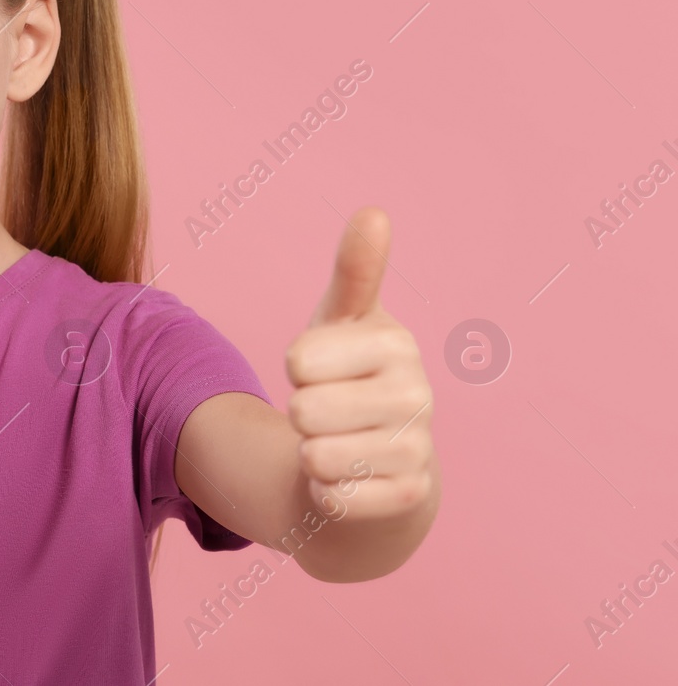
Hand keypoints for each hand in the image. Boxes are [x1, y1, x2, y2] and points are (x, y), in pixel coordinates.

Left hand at [284, 207, 434, 520]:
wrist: (380, 459)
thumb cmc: (350, 376)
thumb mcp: (342, 321)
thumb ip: (353, 271)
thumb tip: (374, 213)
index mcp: (396, 344)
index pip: (299, 361)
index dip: (296, 368)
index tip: (320, 368)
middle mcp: (417, 396)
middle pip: (304, 412)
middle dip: (301, 416)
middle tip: (328, 412)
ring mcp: (418, 450)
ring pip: (316, 458)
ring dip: (311, 456)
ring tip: (337, 443)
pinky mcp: (408, 499)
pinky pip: (334, 499)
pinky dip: (325, 493)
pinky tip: (349, 479)